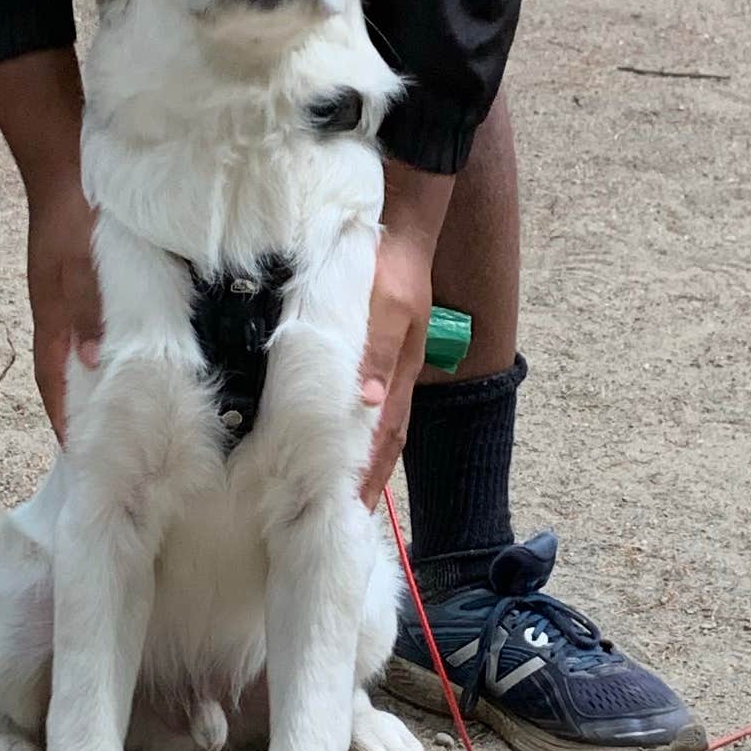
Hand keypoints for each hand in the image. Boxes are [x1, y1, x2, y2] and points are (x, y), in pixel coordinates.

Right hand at [23, 176, 102, 437]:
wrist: (63, 157)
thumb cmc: (73, 210)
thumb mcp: (82, 261)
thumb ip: (88, 308)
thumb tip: (93, 362)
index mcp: (51, 315)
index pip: (52, 380)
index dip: (62, 417)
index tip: (77, 455)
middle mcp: (59, 311)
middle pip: (67, 371)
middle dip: (84, 406)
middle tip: (110, 439)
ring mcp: (73, 293)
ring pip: (85, 348)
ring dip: (101, 377)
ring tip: (128, 406)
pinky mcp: (88, 275)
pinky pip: (100, 323)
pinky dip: (114, 344)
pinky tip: (138, 348)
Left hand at [358, 214, 435, 505]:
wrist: (405, 230)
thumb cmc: (393, 268)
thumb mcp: (387, 308)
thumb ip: (377, 353)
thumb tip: (369, 403)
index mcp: (399, 376)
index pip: (384, 441)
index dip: (369, 478)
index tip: (351, 514)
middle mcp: (396, 380)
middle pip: (385, 444)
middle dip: (368, 483)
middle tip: (345, 520)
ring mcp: (391, 368)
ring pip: (380, 427)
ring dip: (365, 462)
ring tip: (347, 493)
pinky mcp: (380, 354)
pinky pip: (371, 406)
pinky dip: (360, 431)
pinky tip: (346, 438)